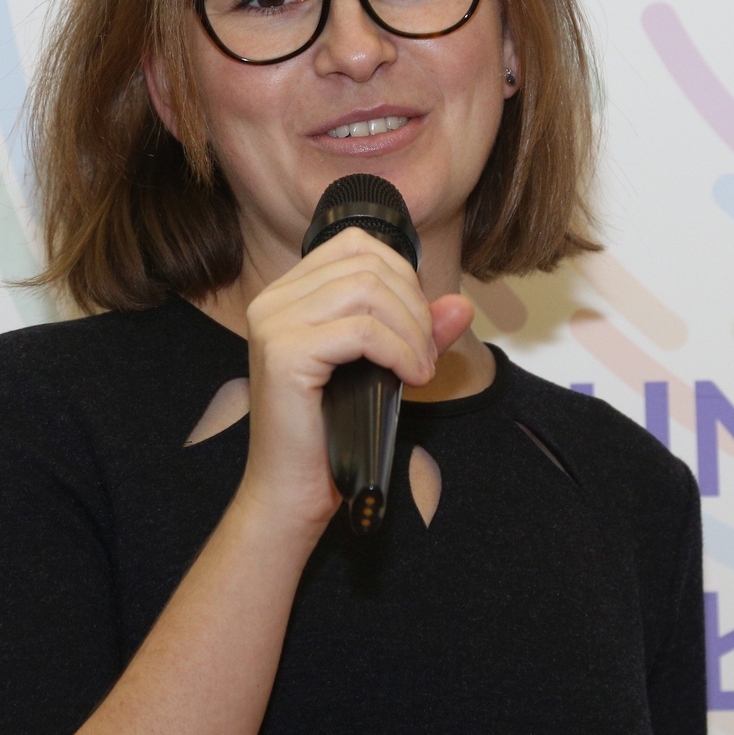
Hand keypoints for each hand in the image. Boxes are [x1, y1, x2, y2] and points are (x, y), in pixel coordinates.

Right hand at [234, 229, 473, 533]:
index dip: (402, 275)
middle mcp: (272, 300)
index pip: (356, 244)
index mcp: (287, 294)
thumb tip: (461, 304)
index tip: (418, 324)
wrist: (292, 490)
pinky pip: (363, 331)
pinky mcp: (285, 354)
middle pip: (367, 264)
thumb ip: (418, 332)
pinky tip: (409, 379)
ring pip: (368, 291)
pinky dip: (400, 352)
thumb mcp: (382, 368)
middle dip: (414, 305)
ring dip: (411, 330)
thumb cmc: (332, 431)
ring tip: (419, 369)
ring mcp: (273, 324)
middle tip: (425, 354)